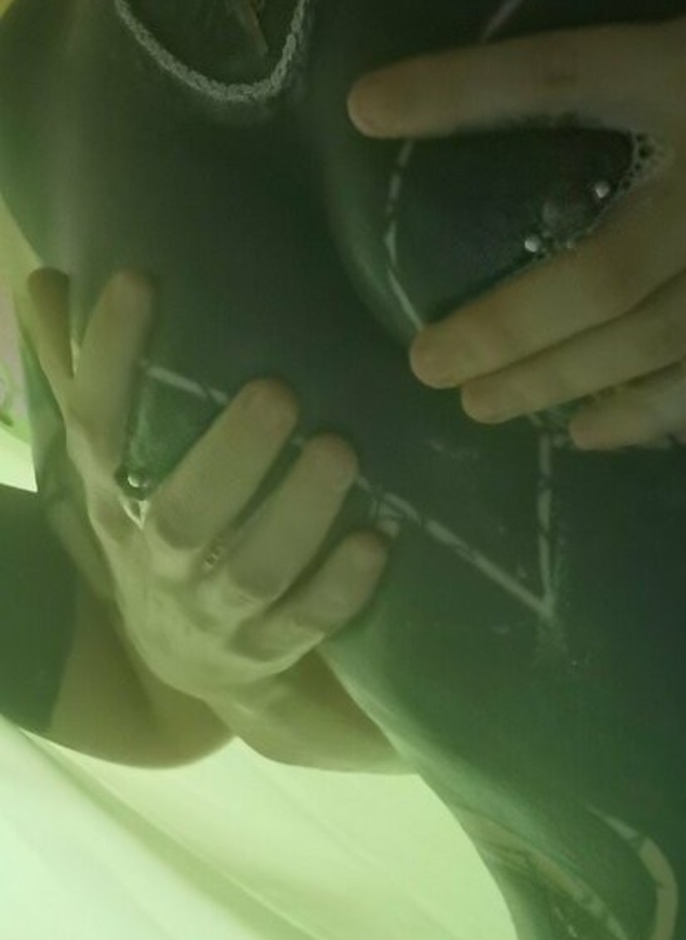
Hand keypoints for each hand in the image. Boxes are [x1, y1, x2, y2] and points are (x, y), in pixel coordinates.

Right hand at [25, 268, 390, 703]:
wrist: (186, 664)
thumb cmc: (160, 536)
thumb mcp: (120, 470)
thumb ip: (97, 379)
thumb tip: (56, 275)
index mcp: (112, 503)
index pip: (96, 428)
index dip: (109, 358)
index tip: (141, 281)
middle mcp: (155, 561)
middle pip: (182, 514)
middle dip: (230, 455)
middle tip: (279, 392)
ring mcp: (213, 614)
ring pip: (253, 571)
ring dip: (298, 513)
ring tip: (340, 451)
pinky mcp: (267, 650)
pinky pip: (305, 623)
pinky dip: (340, 587)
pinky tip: (375, 540)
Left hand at [348, 0, 685, 448]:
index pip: (561, 80)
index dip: (458, 96)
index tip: (370, 114)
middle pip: (597, 279)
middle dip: (502, 330)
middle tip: (428, 365)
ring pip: (656, 350)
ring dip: (561, 388)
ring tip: (489, 411)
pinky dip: (663, 417)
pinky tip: (602, 436)